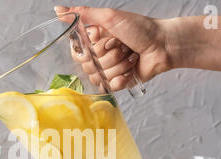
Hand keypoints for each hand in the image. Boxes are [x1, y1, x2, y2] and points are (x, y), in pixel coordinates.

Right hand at [55, 6, 171, 89]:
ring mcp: (108, 71)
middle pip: (89, 66)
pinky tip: (131, 69)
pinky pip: (110, 87)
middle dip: (108, 56)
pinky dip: (122, 78)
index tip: (98, 41)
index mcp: (94, 41)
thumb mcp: (109, 17)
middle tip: (122, 46)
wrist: (162, 45)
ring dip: (118, 65)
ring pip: (100, 77)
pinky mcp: (118, 83)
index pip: (77, 53)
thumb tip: (59, 9)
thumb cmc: (140, 29)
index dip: (88, 50)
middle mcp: (99, 57)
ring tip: (130, 56)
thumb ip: (83, 14)